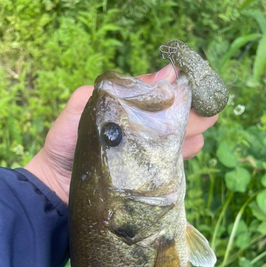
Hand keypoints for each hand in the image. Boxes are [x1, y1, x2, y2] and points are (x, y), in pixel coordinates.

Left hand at [25, 64, 218, 203]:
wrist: (56, 189)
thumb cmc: (64, 146)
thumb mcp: (80, 110)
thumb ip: (112, 92)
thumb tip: (160, 77)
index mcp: (123, 111)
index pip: (155, 96)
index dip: (174, 90)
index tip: (191, 85)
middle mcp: (136, 131)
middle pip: (170, 117)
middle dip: (190, 110)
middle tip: (209, 107)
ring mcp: (142, 154)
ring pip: (174, 138)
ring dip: (191, 129)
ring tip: (207, 123)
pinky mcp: (145, 177)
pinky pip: (169, 162)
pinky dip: (184, 152)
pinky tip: (196, 144)